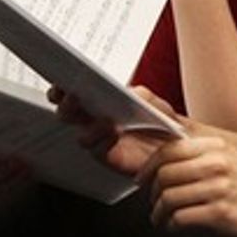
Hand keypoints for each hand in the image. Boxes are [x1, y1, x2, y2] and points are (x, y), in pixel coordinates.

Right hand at [49, 84, 176, 175]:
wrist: (175, 144)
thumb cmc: (160, 119)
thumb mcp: (151, 100)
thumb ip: (139, 94)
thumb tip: (126, 91)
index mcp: (99, 101)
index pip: (73, 93)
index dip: (62, 87)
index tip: (60, 79)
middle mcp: (94, 120)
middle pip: (68, 114)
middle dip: (67, 104)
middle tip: (73, 95)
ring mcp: (100, 139)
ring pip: (81, 135)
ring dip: (89, 125)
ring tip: (103, 116)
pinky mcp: (109, 156)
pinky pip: (98, 150)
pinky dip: (105, 139)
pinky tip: (114, 131)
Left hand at [147, 134, 236, 236]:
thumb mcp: (227, 157)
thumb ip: (197, 153)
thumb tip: (158, 158)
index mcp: (217, 146)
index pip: (169, 149)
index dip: (149, 165)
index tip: (143, 178)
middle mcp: (217, 164)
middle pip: (164, 174)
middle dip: (151, 191)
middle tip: (153, 200)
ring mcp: (219, 189)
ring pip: (168, 198)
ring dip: (158, 212)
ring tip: (161, 216)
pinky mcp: (220, 214)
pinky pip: (179, 219)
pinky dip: (170, 225)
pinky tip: (174, 226)